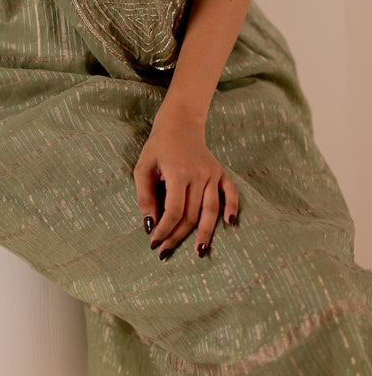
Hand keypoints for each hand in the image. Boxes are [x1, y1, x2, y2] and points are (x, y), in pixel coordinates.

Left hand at [133, 106, 237, 259]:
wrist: (179, 123)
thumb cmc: (158, 147)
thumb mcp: (143, 167)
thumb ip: (144, 196)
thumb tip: (149, 225)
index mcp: (178, 173)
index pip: (173, 211)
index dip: (164, 230)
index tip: (154, 242)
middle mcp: (198, 175)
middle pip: (191, 214)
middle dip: (178, 236)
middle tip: (166, 251)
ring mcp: (211, 173)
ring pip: (210, 210)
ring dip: (205, 233)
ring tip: (199, 252)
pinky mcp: (220, 171)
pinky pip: (230, 191)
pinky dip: (232, 206)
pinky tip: (230, 223)